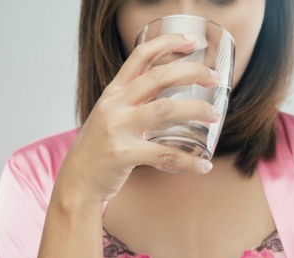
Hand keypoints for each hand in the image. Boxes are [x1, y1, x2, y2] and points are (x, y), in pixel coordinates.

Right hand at [54, 34, 221, 203]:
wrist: (77, 180)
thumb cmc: (100, 147)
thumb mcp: (112, 115)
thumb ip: (135, 102)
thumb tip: (172, 96)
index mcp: (114, 92)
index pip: (141, 55)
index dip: (168, 43)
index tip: (193, 42)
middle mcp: (115, 104)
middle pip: (158, 77)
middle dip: (192, 72)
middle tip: (216, 79)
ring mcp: (117, 128)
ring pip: (165, 109)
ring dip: (197, 109)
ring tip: (216, 115)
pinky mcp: (123, 154)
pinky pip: (164, 154)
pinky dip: (189, 160)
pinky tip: (204, 165)